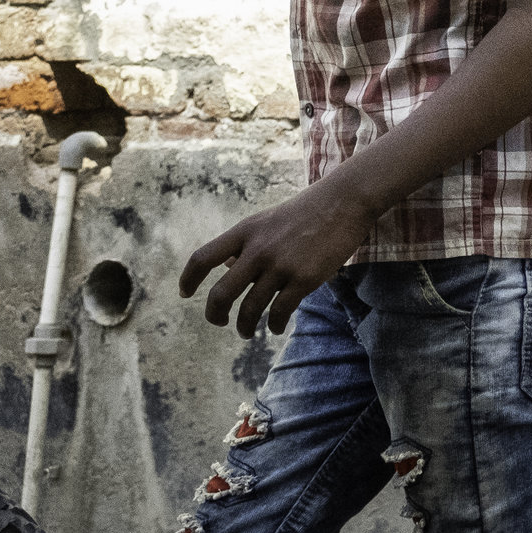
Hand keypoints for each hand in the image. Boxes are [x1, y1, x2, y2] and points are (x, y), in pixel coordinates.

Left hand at [181, 178, 381, 336]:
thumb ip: (247, 242)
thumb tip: (228, 266)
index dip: (189, 279)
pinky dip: (273, 325)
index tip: (185, 294)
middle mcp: (258, 249)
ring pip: (249, 309)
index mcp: (245, 231)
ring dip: (244, 326)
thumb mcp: (268, 220)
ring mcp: (281, 265)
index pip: (203, 258)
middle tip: (219, 322)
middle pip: (221, 294)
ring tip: (246, 331)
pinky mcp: (304, 278)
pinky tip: (275, 327)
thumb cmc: (308, 210)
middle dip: (215, 315)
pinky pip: (279, 312)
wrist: (346, 201)